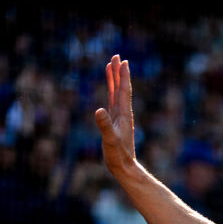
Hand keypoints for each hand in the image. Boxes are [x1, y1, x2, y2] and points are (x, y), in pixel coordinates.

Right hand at [94, 55, 136, 175]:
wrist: (124, 167)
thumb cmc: (118, 155)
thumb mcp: (109, 140)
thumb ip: (104, 125)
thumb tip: (98, 110)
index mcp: (123, 114)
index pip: (123, 90)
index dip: (123, 76)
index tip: (123, 61)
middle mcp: (122, 113)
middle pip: (121, 88)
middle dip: (118, 72)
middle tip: (117, 56)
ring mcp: (118, 117)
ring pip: (116, 93)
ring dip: (114, 79)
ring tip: (111, 66)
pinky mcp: (114, 122)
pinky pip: (112, 102)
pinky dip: (110, 92)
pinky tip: (109, 89)